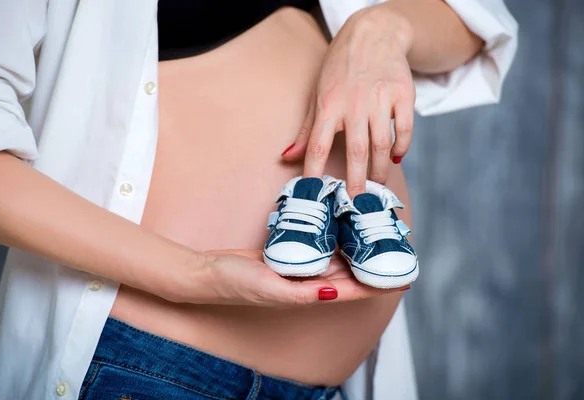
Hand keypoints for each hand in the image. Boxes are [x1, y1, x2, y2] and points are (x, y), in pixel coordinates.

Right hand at [166, 249, 406, 306]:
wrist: (208, 272)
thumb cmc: (235, 283)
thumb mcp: (269, 288)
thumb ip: (301, 292)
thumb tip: (333, 293)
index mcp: (305, 296)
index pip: (350, 292)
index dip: (375, 286)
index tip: (400, 279)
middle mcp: (305, 285)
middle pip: (347, 276)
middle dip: (370, 266)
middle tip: (394, 251)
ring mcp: (296, 270)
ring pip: (333, 262)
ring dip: (354, 253)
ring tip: (375, 239)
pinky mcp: (287, 257)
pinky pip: (315, 249)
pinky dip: (331, 241)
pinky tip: (340, 230)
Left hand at [282, 5, 415, 197]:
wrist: (374, 33)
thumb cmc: (340, 69)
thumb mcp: (318, 94)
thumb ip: (307, 130)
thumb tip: (286, 157)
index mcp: (328, 105)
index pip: (318, 145)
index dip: (314, 172)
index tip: (314, 194)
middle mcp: (354, 103)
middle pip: (356, 151)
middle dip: (356, 181)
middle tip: (356, 204)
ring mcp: (380, 98)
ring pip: (382, 144)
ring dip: (380, 170)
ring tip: (376, 186)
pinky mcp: (403, 93)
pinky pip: (403, 129)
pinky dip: (401, 147)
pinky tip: (395, 157)